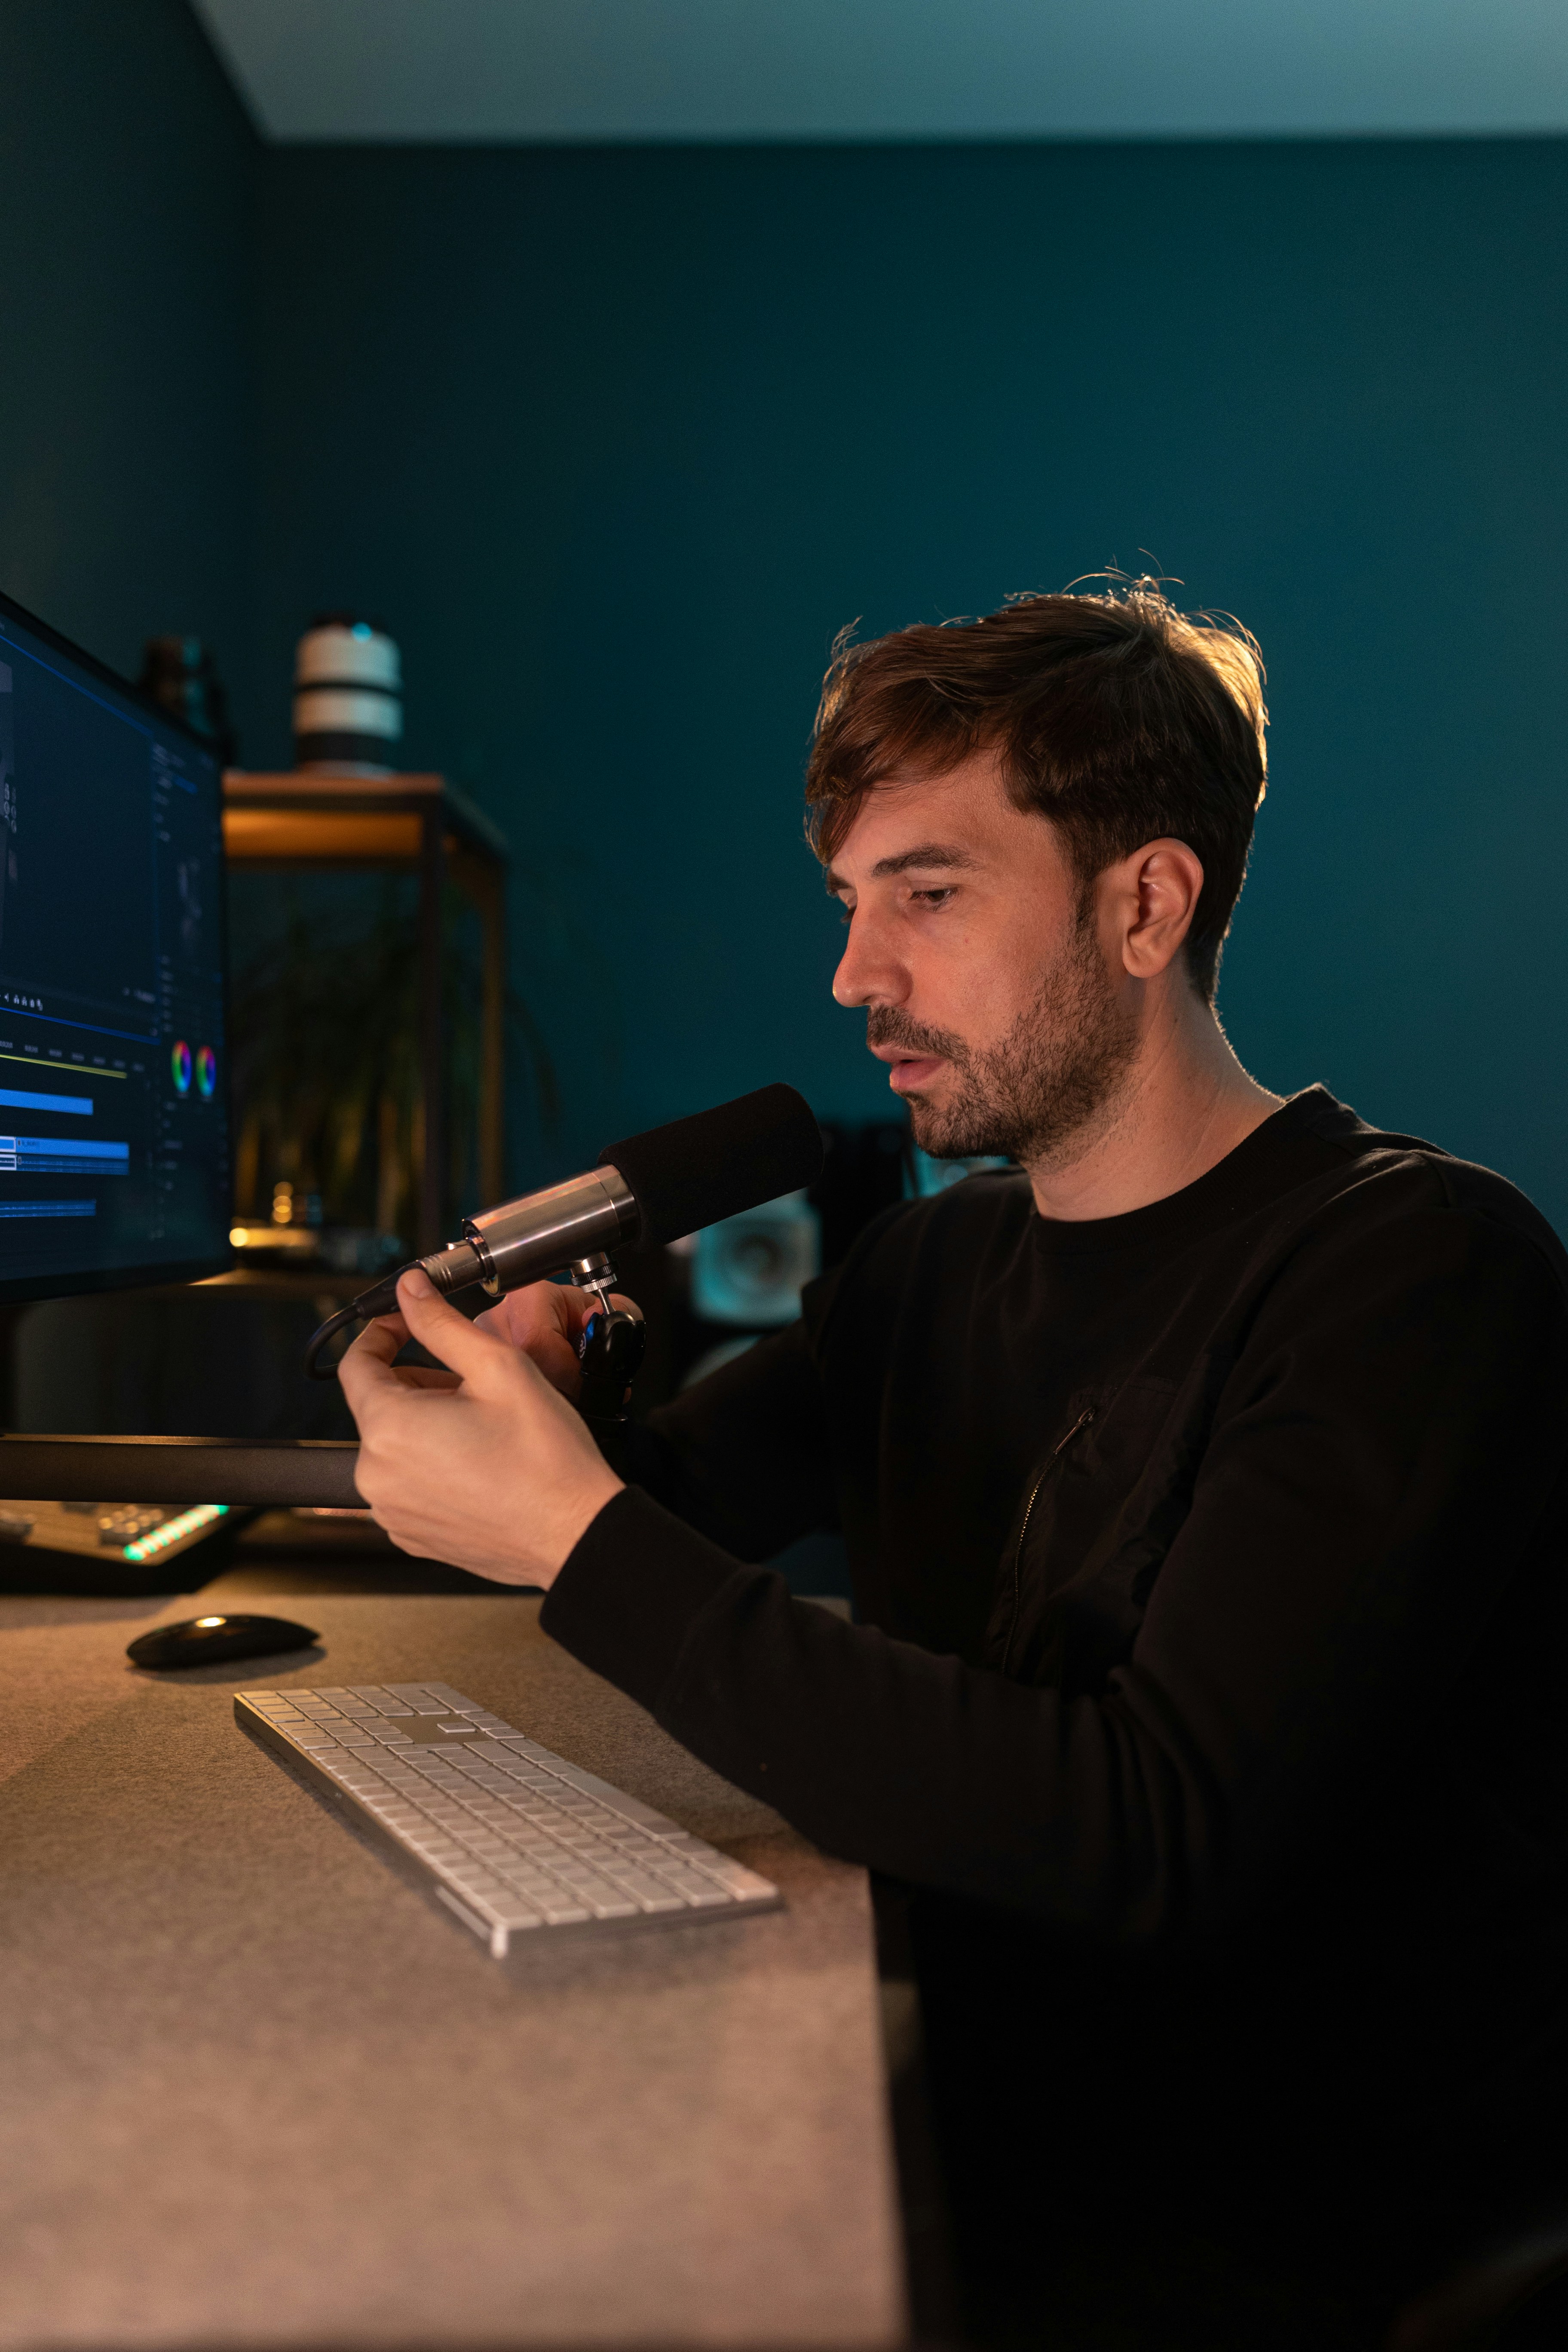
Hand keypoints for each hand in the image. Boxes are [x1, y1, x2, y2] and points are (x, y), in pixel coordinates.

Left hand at [338, 1270, 622, 1586]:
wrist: (575, 1534)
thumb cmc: (546, 1459)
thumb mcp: (498, 1367)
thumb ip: (441, 1323)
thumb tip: (411, 1289)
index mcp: (390, 1429)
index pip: (355, 1365)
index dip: (381, 1334)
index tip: (407, 1323)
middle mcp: (377, 1477)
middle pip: (379, 1406)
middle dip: (417, 1382)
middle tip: (471, 1382)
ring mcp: (392, 1512)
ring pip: (395, 1445)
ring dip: (427, 1423)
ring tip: (482, 1425)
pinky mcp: (411, 1535)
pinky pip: (407, 1483)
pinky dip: (432, 1463)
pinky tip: (478, 1461)